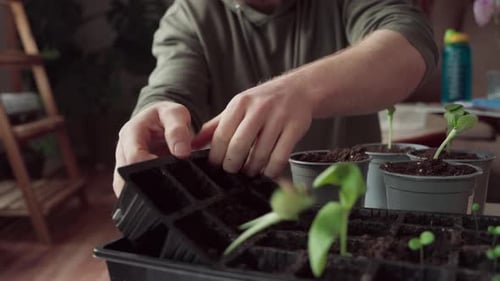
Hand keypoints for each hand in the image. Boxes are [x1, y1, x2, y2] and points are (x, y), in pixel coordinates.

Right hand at [113, 101, 192, 195]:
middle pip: (125, 176)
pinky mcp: (128, 173)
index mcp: (131, 132)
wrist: (159, 119)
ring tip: (161, 198)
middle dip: (144, 185)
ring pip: (124, 187)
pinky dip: (142, 195)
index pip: (134, 157)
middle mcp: (123, 149)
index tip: (169, 172)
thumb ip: (178, 130)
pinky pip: (130, 189)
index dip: (150, 168)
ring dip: (141, 194)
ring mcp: (123, 163)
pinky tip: (156, 200)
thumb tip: (181, 153)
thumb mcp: (175, 114)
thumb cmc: (167, 116)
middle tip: (166, 191)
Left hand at [193, 78, 311, 178]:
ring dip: (252, 169)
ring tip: (250, 172)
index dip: (216, 156)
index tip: (216, 167)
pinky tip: (267, 171)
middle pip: (238, 146)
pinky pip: (280, 156)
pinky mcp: (295, 127)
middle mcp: (258, 109)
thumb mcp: (237, 107)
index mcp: (239, 104)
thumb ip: (215, 126)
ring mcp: (278, 118)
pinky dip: (271, 170)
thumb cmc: (263, 102)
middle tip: (233, 171)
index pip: (221, 136)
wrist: (299, 89)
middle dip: (233, 165)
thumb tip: (191, 144)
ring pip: (260, 154)